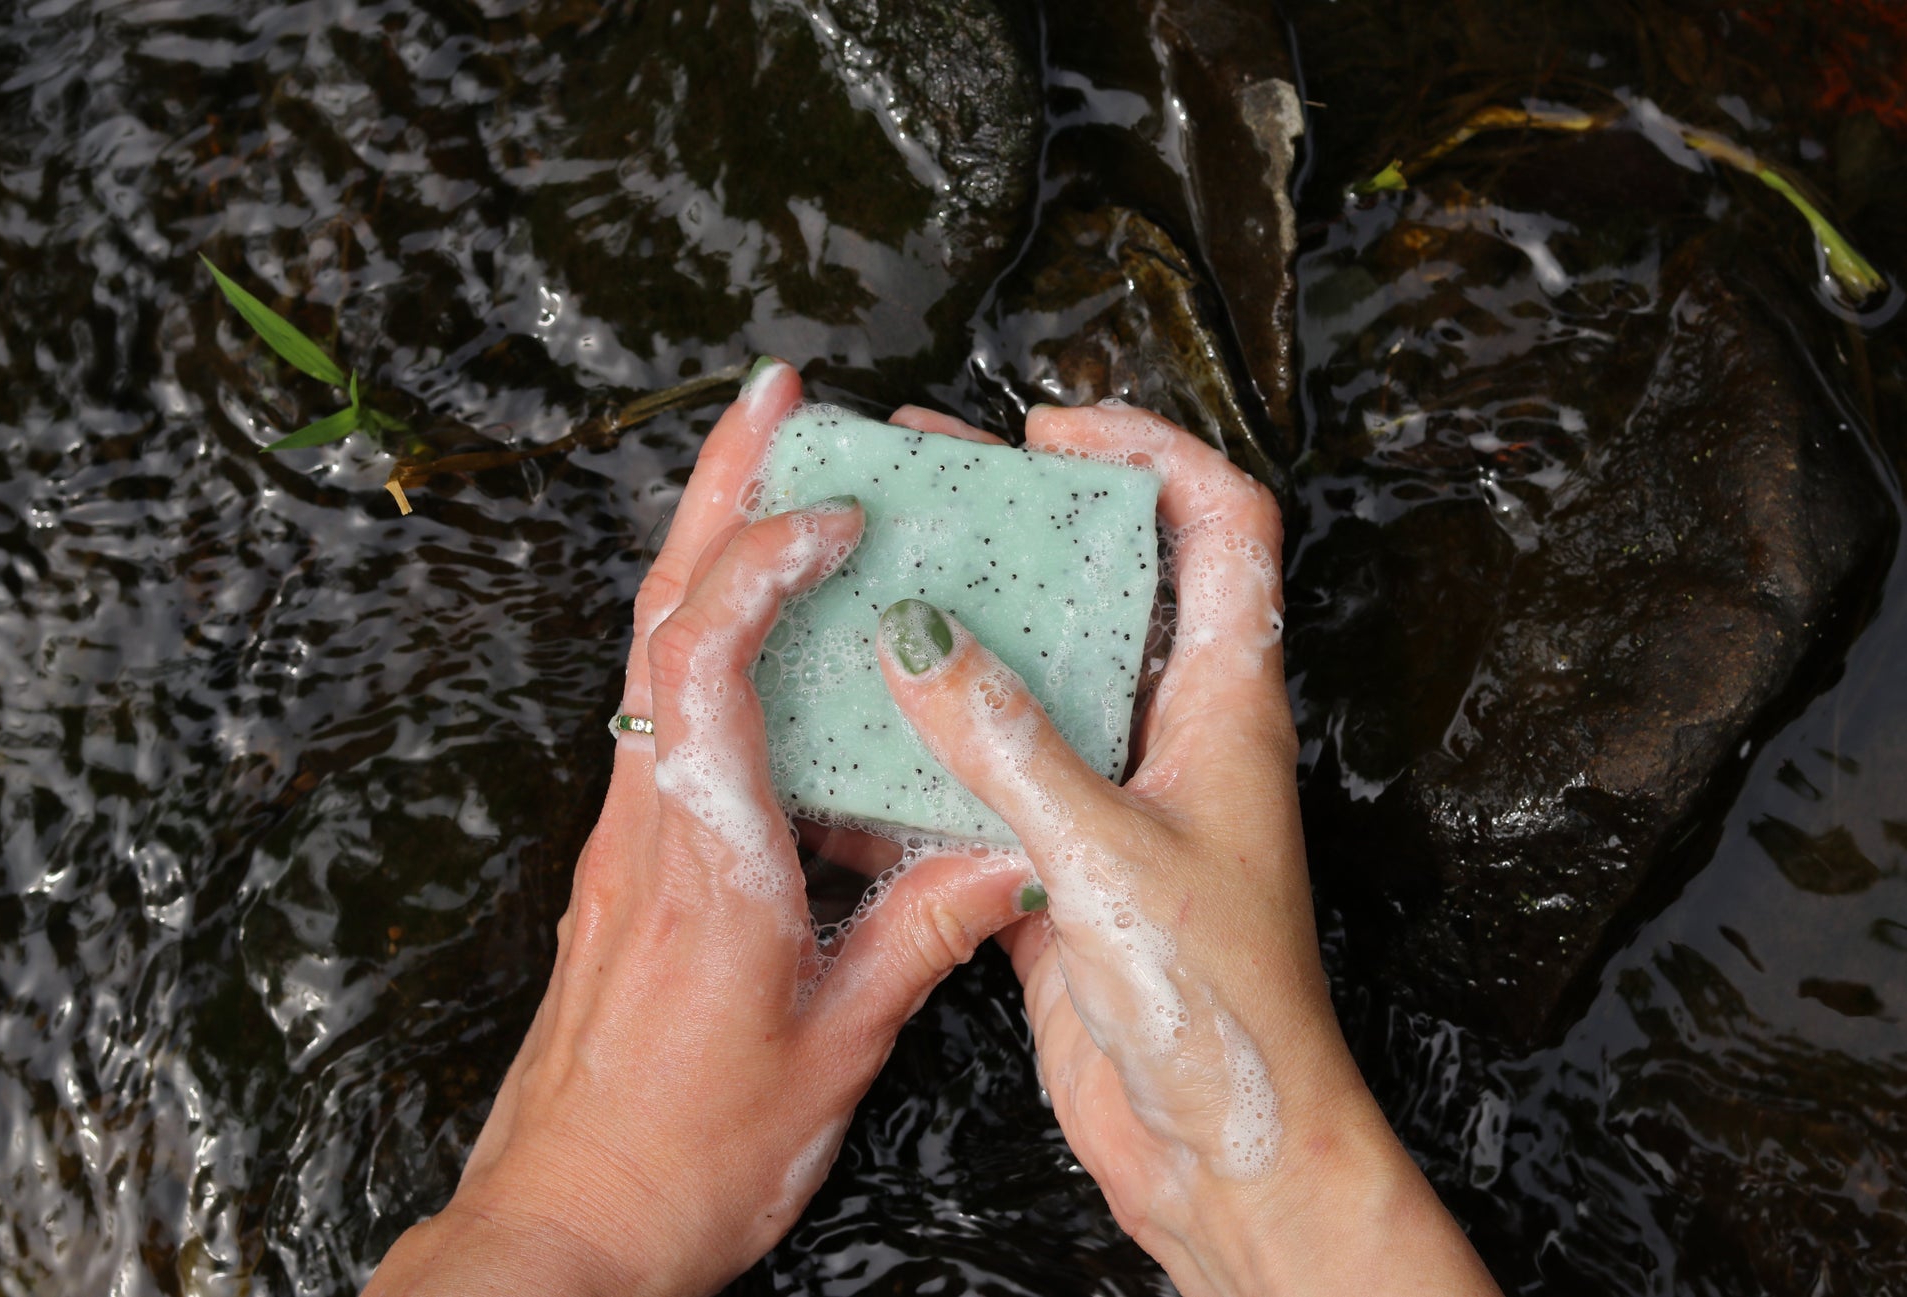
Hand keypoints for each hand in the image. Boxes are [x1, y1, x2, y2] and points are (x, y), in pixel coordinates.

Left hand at [365, 362, 1037, 1296]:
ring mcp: (624, 833)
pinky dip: (705, 628)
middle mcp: (648, 820)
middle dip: (715, 485)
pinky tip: (759, 626)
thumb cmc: (691, 1150)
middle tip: (776, 394)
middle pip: (660, 610)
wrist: (566, 1219)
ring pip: (650, 648)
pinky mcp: (625, 858)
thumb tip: (1010, 850)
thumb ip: (925, 932)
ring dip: (705, 542)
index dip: (764, 559)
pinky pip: (660, 707)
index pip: (710, 657)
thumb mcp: (837, 1045)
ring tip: (771, 468)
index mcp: (707, 854)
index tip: (838, 510)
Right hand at [877, 401, 1501, 1296]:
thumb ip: (1010, 744)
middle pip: (1118, 578)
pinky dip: (941, 726)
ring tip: (879, 564)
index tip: (1051, 432)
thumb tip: (919, 636)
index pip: (1223, 523)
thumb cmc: (1220, 1008)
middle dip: (1031, 513)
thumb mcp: (1107, 856)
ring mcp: (1121, 791)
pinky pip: (1001, 760)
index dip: (1151, 451)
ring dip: (976, 615)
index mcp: (1227, 704)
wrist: (1220, 1149)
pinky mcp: (1068, 854)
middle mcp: (1178, 731)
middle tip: (930, 473)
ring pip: (1050, 667)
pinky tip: (865, 710)